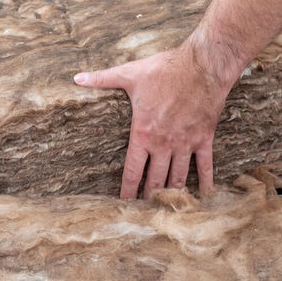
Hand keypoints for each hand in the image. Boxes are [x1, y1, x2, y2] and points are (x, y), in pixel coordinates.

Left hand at [74, 40, 237, 198]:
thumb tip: (76, 78)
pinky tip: (204, 196)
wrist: (202, 66)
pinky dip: (205, 182)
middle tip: (144, 214)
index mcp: (143, 133)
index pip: (132, 170)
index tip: (123, 204)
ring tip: (167, 210)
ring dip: (172, 194)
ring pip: (177, 177)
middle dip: (148, 197)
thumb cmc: (164, 69)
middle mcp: (164, 143)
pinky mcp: (204, 138)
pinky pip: (204, 165)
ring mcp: (185, 143)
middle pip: (154, 179)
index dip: (127, 189)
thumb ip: (102, 78)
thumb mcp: (129, 73)